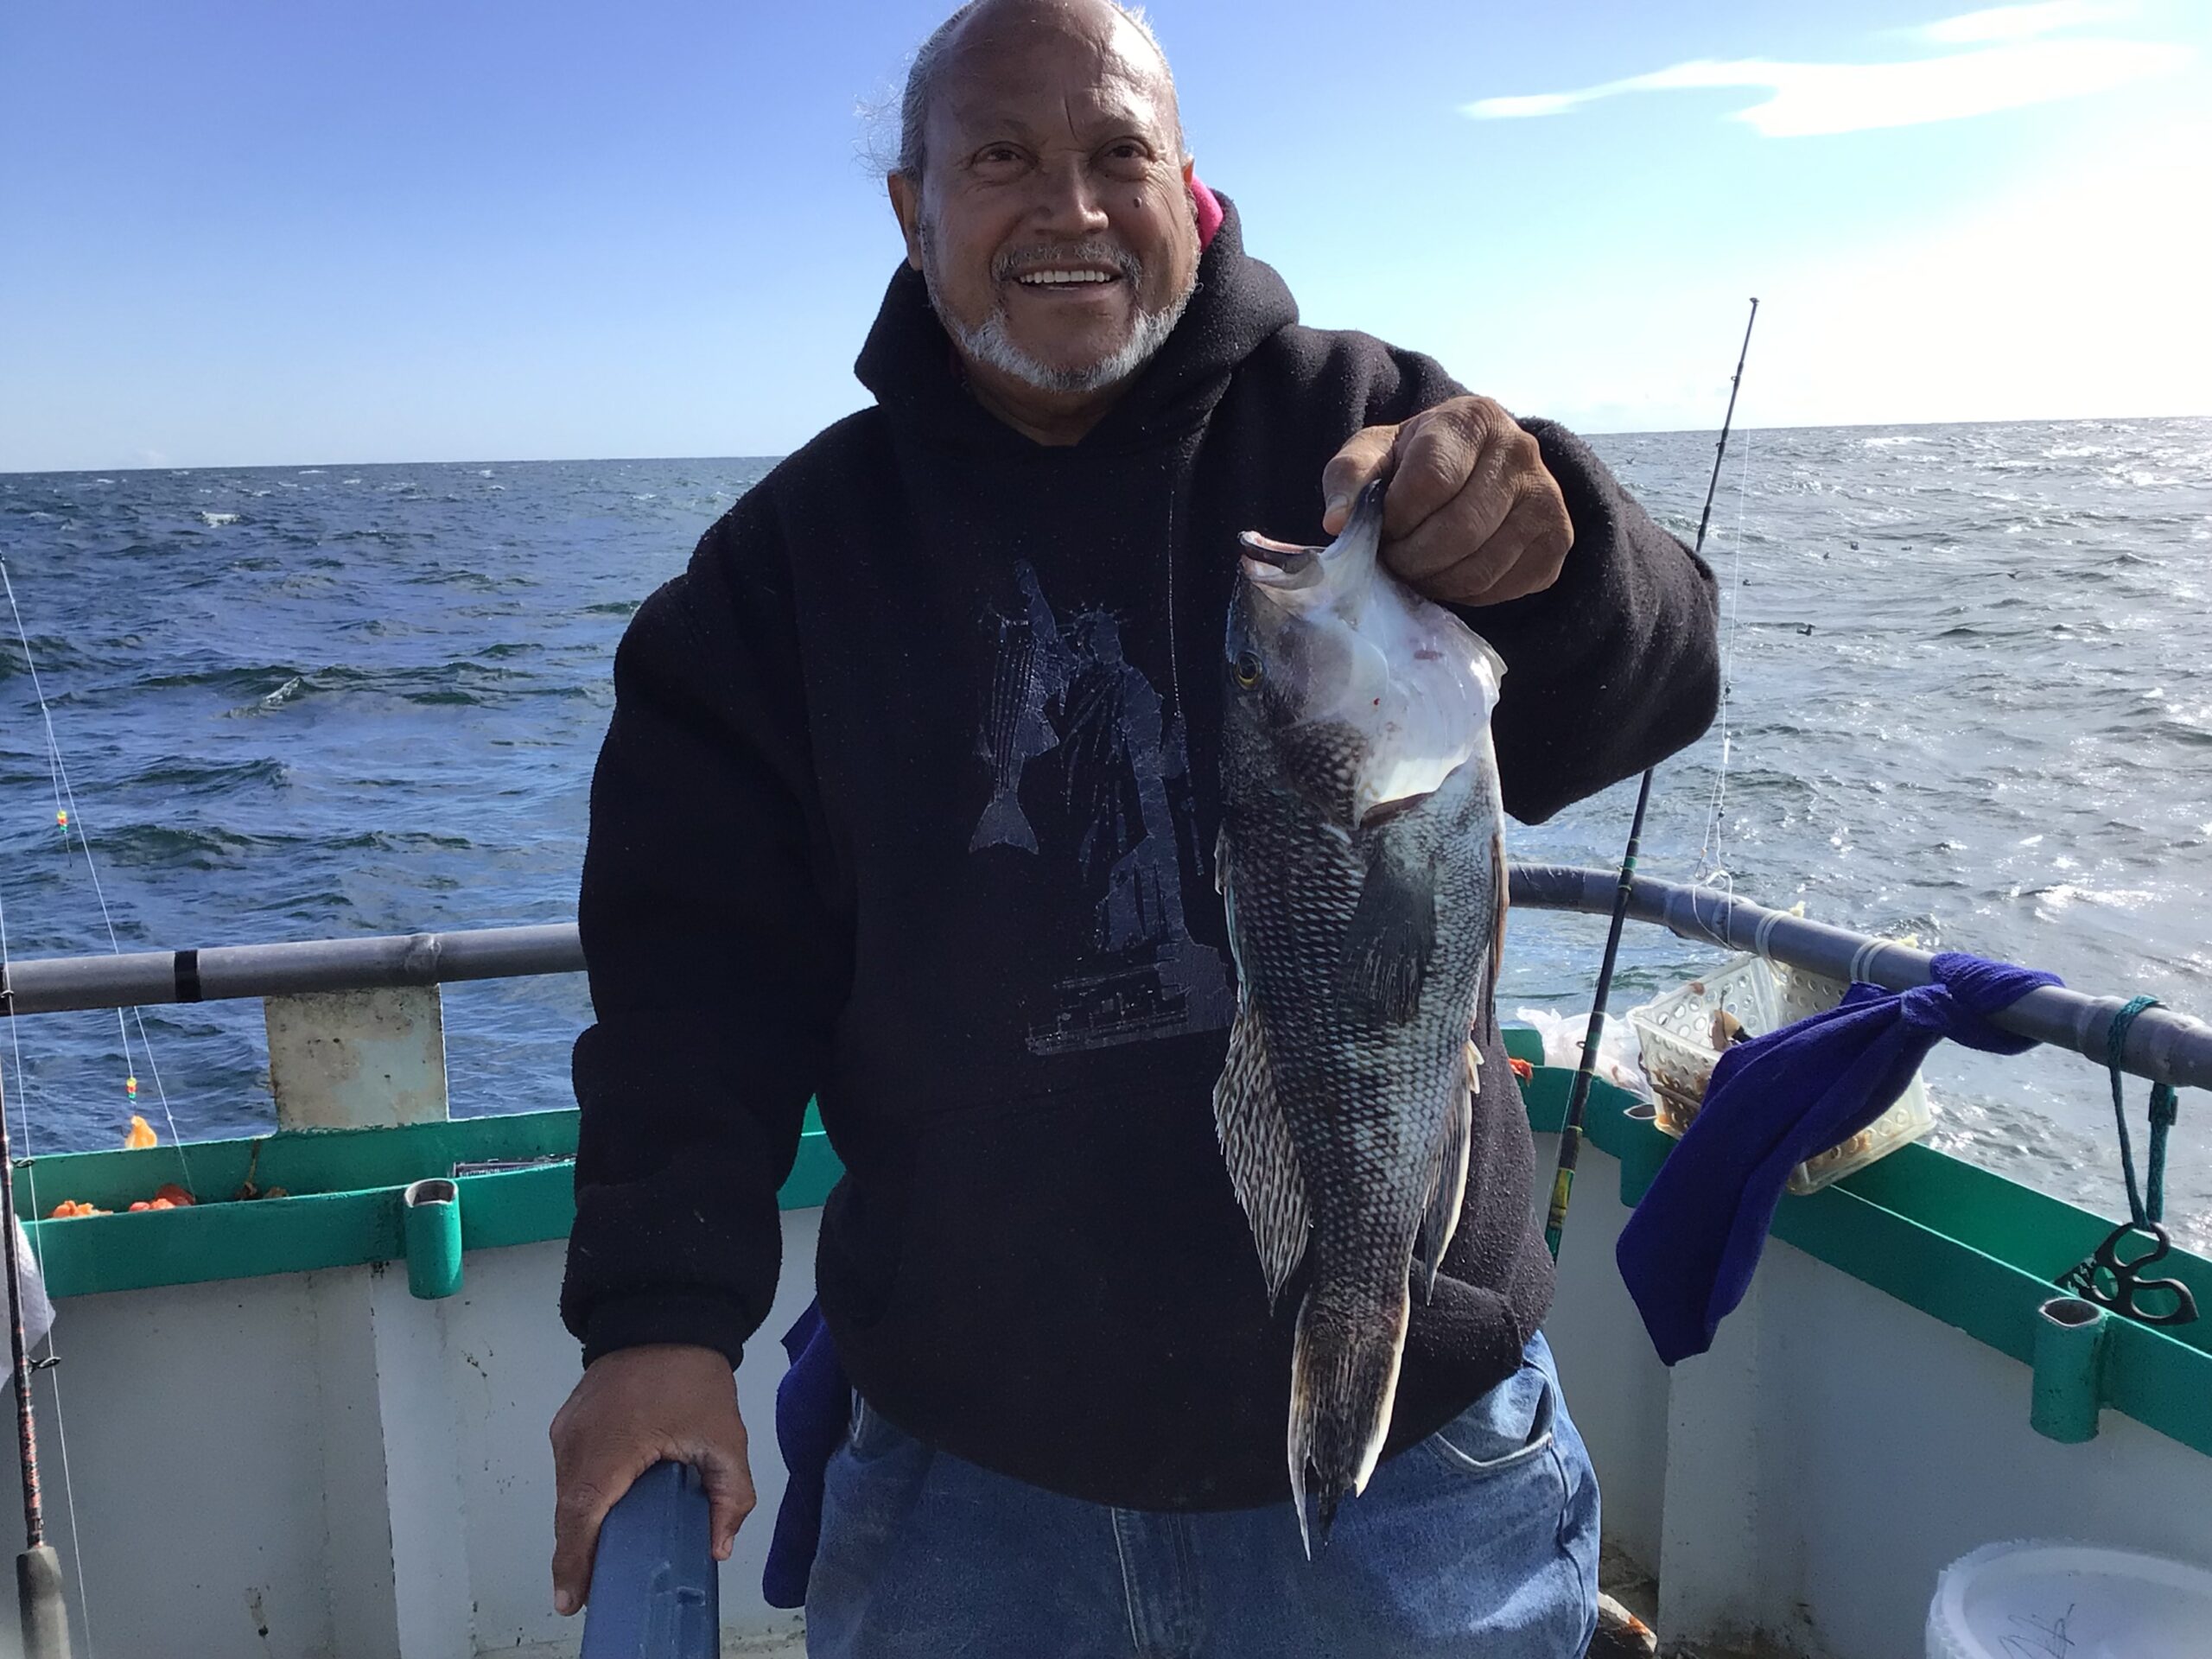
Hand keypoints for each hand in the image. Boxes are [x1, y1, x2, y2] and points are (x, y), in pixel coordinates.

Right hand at [549, 1344, 755, 1615]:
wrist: (666, 1313)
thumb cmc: (691, 1374)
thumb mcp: (725, 1437)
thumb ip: (730, 1496)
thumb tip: (718, 1546)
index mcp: (610, 1449)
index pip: (582, 1518)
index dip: (574, 1563)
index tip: (570, 1599)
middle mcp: (577, 1442)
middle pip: (569, 1512)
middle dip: (577, 1554)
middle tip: (589, 1590)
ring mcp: (568, 1429)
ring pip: (567, 1491)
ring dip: (580, 1523)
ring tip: (599, 1557)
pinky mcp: (570, 1420)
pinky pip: (570, 1468)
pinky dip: (582, 1493)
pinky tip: (603, 1511)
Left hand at [1321, 395, 1572, 605]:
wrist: (1474, 467)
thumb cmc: (1414, 460)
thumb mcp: (1375, 454)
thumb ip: (1350, 477)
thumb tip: (1337, 522)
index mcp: (1474, 418)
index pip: (1431, 481)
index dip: (1396, 518)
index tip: (1380, 528)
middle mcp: (1522, 450)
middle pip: (1459, 530)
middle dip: (1412, 559)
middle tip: (1393, 561)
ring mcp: (1547, 496)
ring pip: (1481, 567)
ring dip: (1435, 582)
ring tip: (1416, 570)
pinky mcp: (1557, 540)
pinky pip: (1504, 588)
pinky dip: (1466, 595)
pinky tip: (1448, 575)